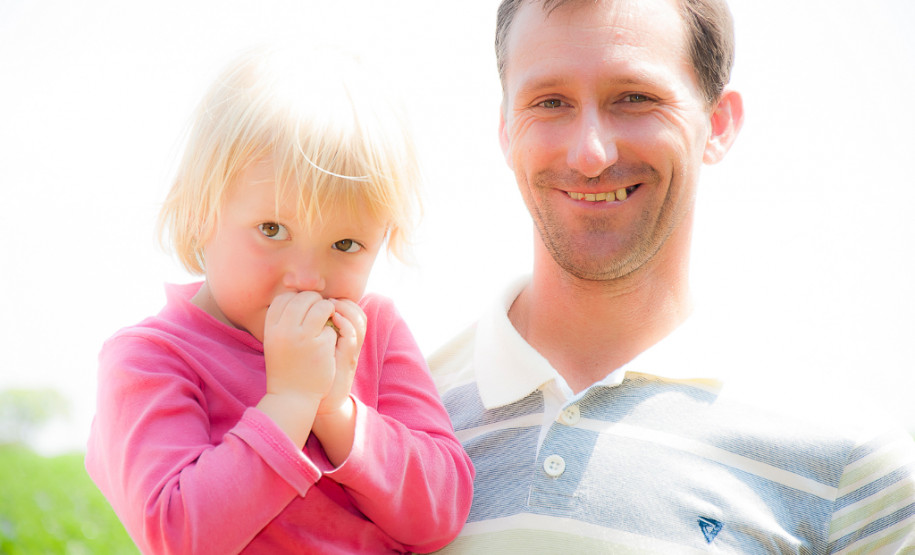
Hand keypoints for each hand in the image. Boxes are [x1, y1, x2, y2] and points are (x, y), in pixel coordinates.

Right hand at [262, 291, 336, 401]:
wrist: (292, 397)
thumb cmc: (285, 368)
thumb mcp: (276, 342)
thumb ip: (283, 322)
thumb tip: (297, 297)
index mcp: (271, 329)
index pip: (282, 299)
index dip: (295, 298)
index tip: (302, 307)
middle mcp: (285, 330)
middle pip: (303, 298)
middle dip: (315, 300)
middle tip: (320, 308)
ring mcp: (303, 338)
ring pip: (321, 307)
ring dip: (328, 310)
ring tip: (329, 317)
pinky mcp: (321, 346)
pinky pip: (331, 327)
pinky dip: (331, 332)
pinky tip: (327, 343)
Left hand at [317, 299, 365, 415]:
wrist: (314, 401)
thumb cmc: (308, 374)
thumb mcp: (310, 348)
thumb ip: (310, 330)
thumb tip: (297, 308)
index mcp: (341, 338)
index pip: (350, 309)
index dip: (339, 300)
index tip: (321, 297)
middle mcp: (349, 342)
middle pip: (357, 311)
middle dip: (343, 301)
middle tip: (326, 299)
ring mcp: (350, 350)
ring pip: (359, 319)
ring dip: (345, 308)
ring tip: (331, 305)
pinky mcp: (349, 359)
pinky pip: (353, 335)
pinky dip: (345, 323)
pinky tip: (333, 318)